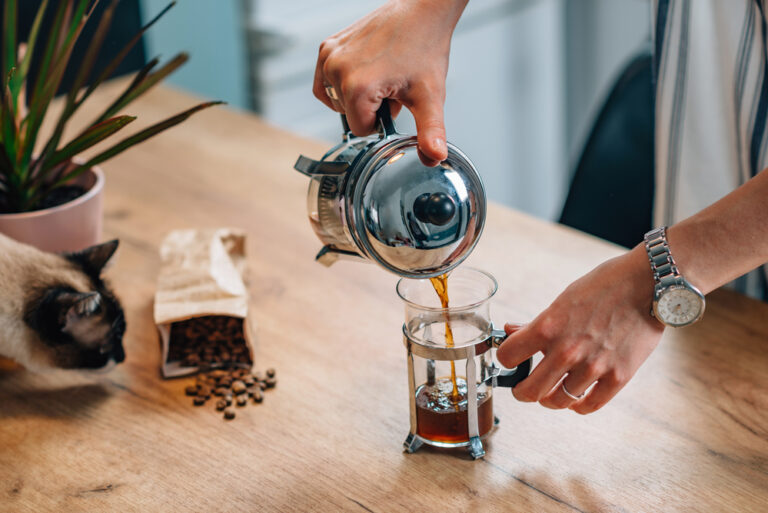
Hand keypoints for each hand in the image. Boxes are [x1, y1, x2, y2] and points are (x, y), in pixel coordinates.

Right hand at [313, 0, 467, 165]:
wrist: (421, 12)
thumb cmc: (425, 48)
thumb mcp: (430, 98)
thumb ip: (430, 133)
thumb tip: (434, 158)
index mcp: (358, 87)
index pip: (361, 129)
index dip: (381, 121)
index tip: (395, 101)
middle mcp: (337, 70)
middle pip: (348, 115)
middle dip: (371, 108)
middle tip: (391, 86)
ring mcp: (329, 56)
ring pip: (336, 100)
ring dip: (357, 96)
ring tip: (380, 77)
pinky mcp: (327, 47)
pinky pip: (326, 82)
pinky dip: (342, 84)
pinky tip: (363, 73)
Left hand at [496, 245, 664, 413]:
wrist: (647, 284)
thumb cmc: (604, 286)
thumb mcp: (562, 300)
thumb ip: (537, 323)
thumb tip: (512, 332)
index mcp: (547, 328)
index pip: (507, 357)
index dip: (505, 360)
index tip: (509, 361)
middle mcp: (567, 351)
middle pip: (529, 391)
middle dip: (521, 391)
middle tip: (523, 389)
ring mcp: (593, 367)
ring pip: (557, 401)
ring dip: (549, 399)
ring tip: (550, 392)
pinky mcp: (618, 377)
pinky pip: (589, 405)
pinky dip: (577, 406)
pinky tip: (575, 398)